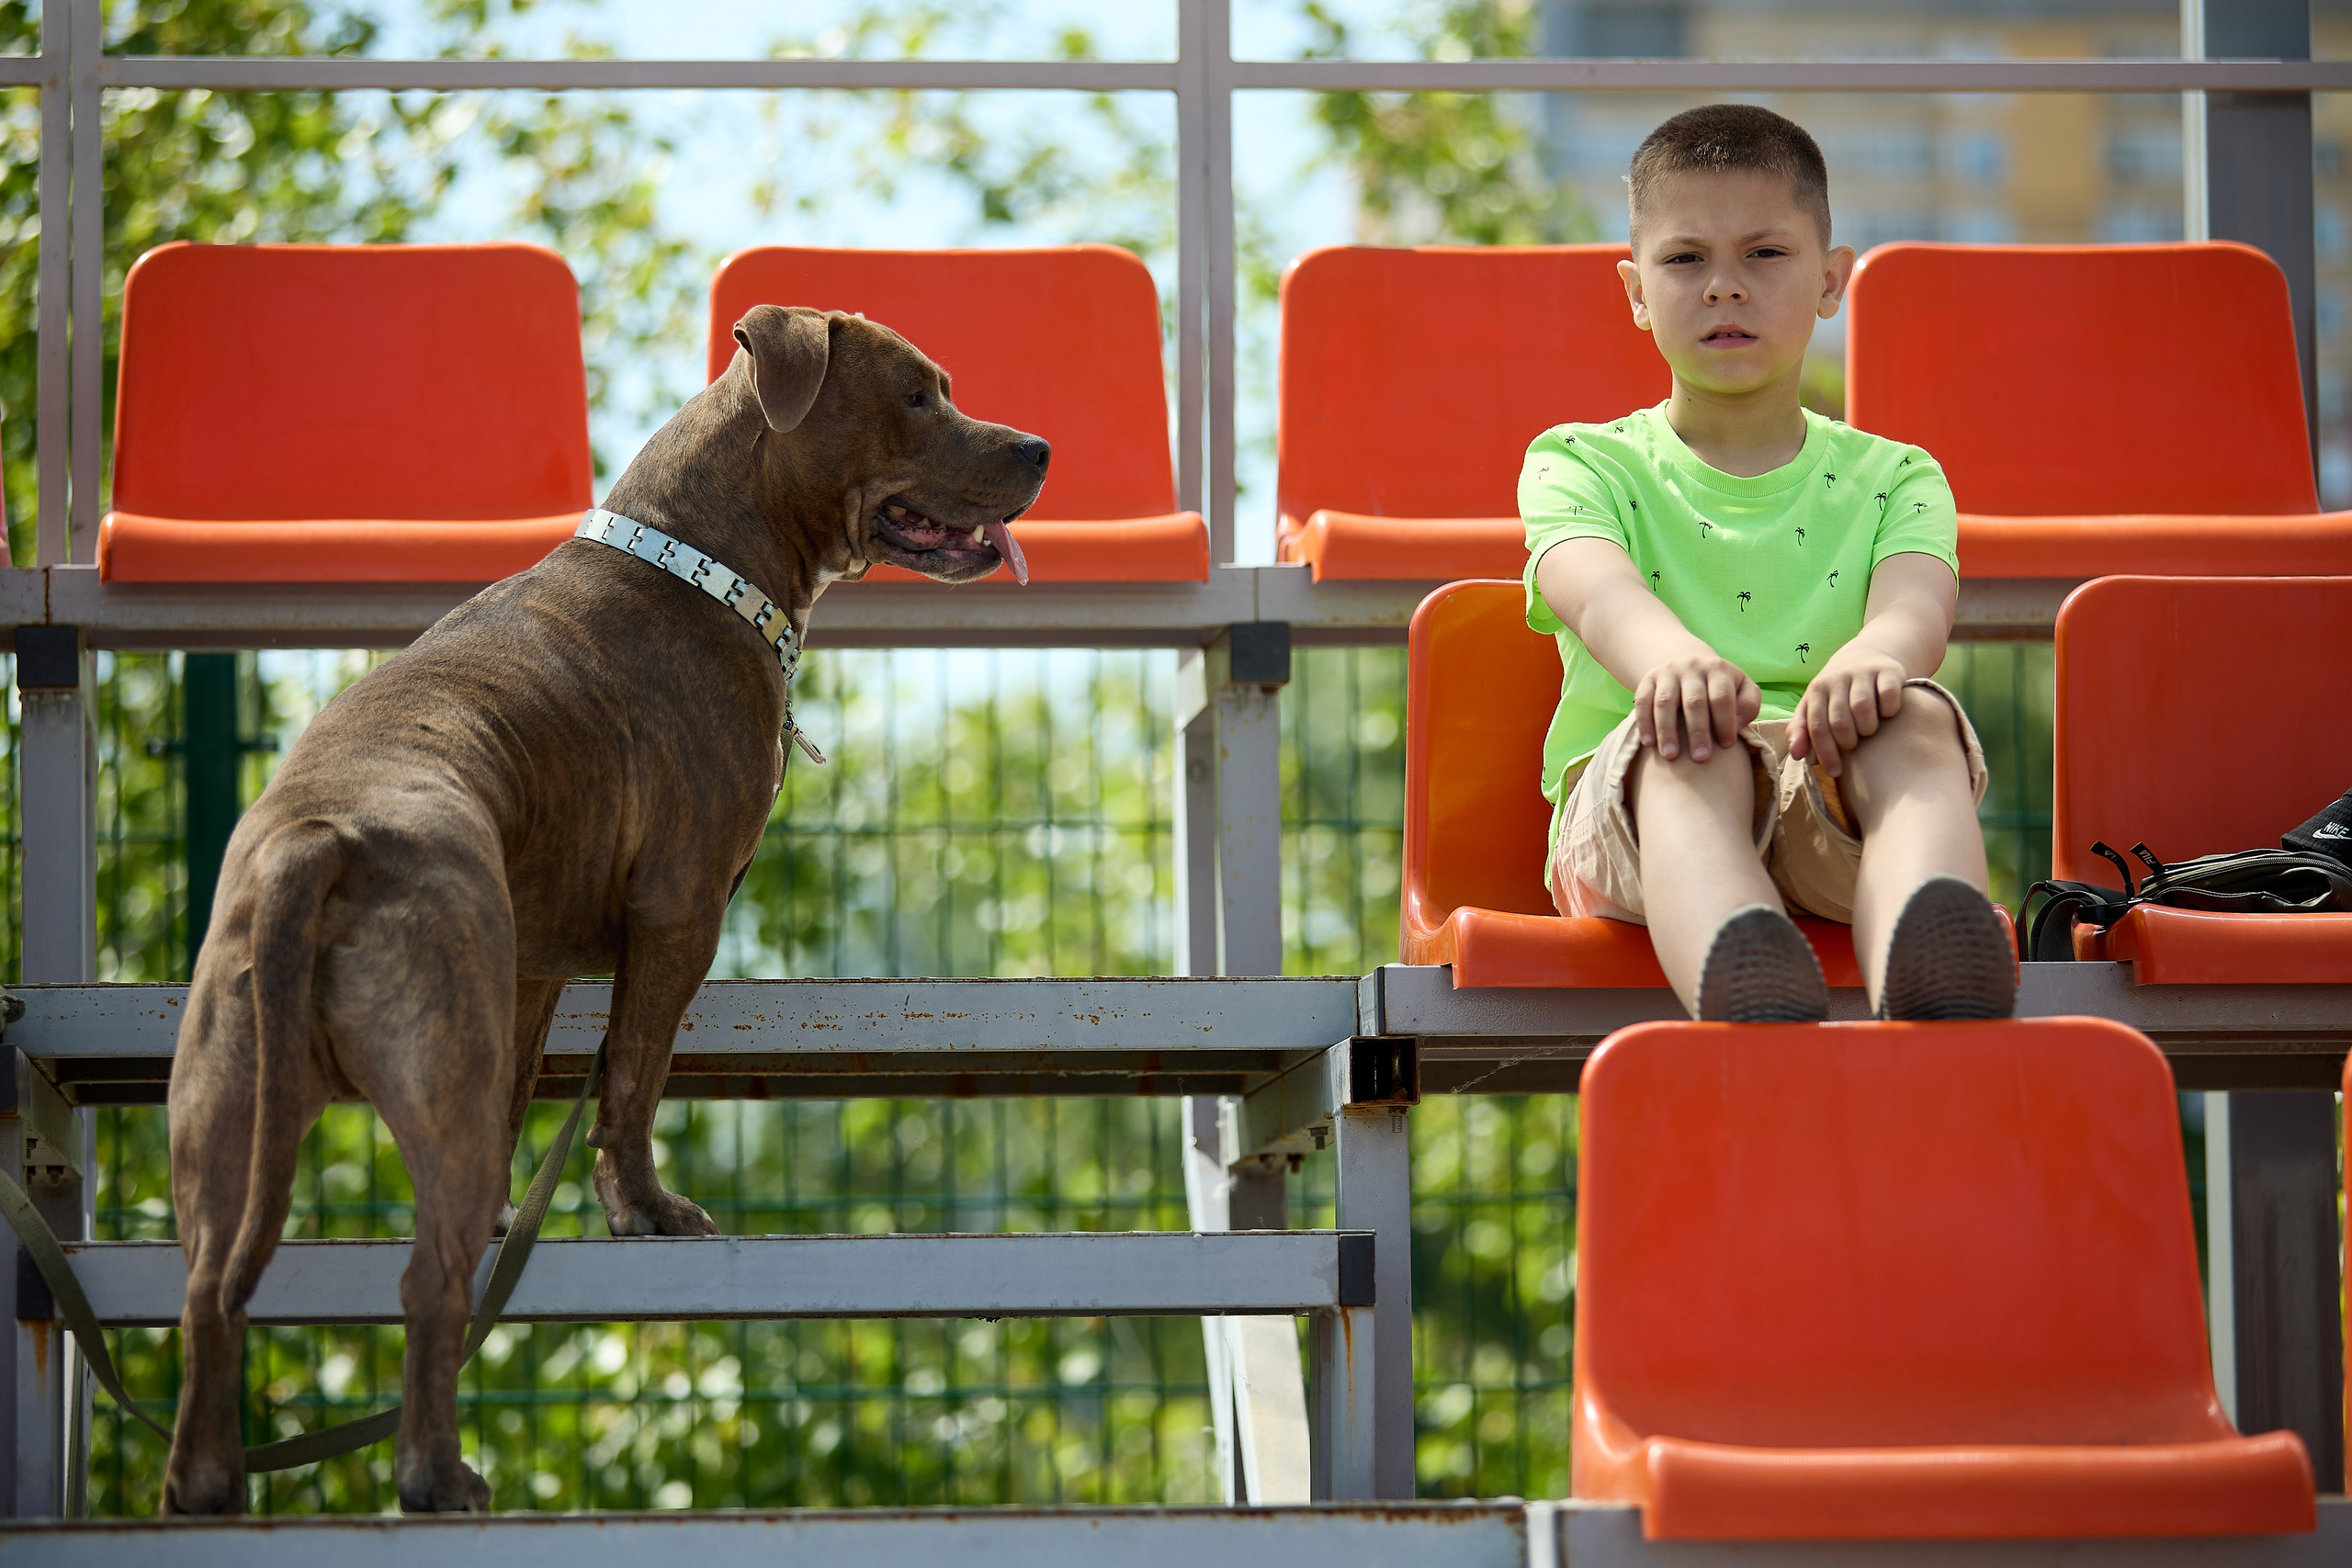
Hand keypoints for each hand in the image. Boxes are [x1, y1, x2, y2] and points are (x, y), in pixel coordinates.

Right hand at [1633, 650, 1761, 762]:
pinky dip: (1644, 722)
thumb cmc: (1719, 688)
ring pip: (1665, 702)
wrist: (1688, 665)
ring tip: (1671, 756)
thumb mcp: (1741, 688)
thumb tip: (1737, 725)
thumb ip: (1748, 704)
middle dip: (1697, 731)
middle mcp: (1692, 667)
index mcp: (1718, 669)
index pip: (1721, 697)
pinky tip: (1649, 743)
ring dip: (1667, 730)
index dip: (1724, 722)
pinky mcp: (1648, 679)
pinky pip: (1643, 701)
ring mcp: (1668, 672)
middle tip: (1701, 758)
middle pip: (1694, 701)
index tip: (1727, 746)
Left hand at [1788, 643, 1906, 777]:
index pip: (1817, 727)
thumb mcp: (1815, 704)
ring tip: (1869, 730)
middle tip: (1853, 744)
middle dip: (1847, 741)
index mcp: (1817, 689)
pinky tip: (1887, 714)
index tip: (1835, 772)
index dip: (1825, 753)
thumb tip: (1795, 754)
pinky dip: (1889, 710)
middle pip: (1840, 721)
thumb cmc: (1837, 690)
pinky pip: (1889, 696)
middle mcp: (1837, 678)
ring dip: (1867, 728)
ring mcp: (1863, 672)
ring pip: (1863, 709)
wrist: (1867, 654)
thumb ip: (1801, 729)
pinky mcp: (1888, 670)